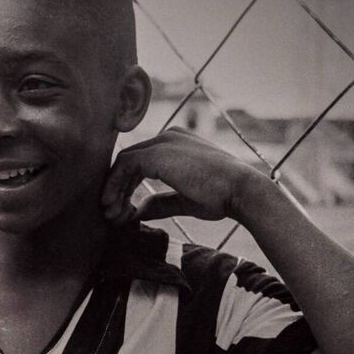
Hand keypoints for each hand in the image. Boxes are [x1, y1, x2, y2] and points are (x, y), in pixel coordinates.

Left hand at [100, 128, 272, 223]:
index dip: (126, 188)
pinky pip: (125, 165)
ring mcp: (163, 142)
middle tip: (111, 216)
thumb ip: (162, 202)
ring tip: (111, 216)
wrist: (241, 191)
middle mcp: (169, 137)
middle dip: (117, 190)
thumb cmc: (222, 197)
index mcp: (177, 145)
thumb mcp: (185, 200)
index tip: (122, 212)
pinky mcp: (157, 153)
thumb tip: (139, 211)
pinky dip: (115, 186)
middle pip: (130, 161)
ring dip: (113, 190)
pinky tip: (113, 206)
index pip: (140, 162)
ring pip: (124, 162)